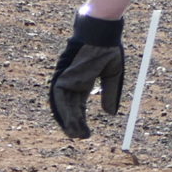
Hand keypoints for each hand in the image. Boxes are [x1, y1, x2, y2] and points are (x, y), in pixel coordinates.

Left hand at [48, 13, 125, 138]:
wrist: (102, 33)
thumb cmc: (108, 49)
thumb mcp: (113, 76)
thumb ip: (110, 94)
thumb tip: (110, 115)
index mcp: (81, 83)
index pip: (77, 107)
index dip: (81, 121)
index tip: (87, 134)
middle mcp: (70, 83)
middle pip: (68, 109)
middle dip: (73, 125)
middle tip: (80, 138)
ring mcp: (64, 79)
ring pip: (62, 105)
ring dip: (67, 121)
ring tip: (75, 135)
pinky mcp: (60, 75)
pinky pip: (58, 96)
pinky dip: (62, 110)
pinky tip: (69, 121)